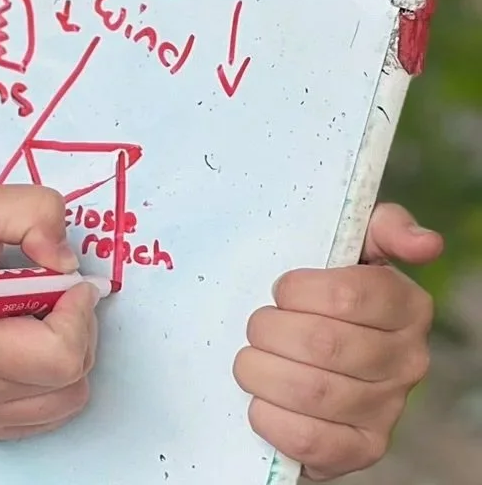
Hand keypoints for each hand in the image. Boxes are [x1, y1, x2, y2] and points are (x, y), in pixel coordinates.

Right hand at [0, 183, 98, 442]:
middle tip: (56, 293)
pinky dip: (52, 381)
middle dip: (77, 329)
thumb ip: (30, 213)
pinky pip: (44, 416)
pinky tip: (27, 343)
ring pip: (64, 402)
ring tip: (41, 317)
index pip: (57, 356)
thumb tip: (67, 262)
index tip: (67, 280)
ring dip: (69, 356)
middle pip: (69, 382)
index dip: (77, 314)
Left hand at [234, 202, 443, 478]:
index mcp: (406, 305)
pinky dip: (273, 419)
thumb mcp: (347, 245)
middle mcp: (407, 360)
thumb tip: (425, 241)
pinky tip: (261, 402)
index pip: (347, 295)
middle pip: (323, 344)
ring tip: (251, 361)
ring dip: (263, 372)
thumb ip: (381, 227)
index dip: (297, 291)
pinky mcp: (360, 449)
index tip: (279, 290)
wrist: (304, 356)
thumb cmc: (319, 291)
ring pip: (313, 392)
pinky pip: (312, 441)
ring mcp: (387, 410)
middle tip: (255, 326)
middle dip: (270, 331)